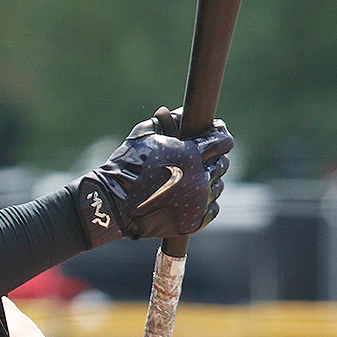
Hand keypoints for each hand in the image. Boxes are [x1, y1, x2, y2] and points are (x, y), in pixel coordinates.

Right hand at [72, 106, 232, 247]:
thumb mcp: (144, 134)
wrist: (114, 202)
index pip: (222, 141)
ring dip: (209, 179)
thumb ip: (168, 120)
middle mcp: (200, 179)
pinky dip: (205, 201)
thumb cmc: (127, 164)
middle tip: (199, 154)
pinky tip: (190, 195)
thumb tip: (182, 114)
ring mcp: (199, 203)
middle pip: (222, 163)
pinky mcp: (195, 222)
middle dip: (213, 156)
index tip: (216, 130)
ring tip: (189, 177)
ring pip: (218, 185)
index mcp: (190, 155)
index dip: (220, 133)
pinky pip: (213, 207)